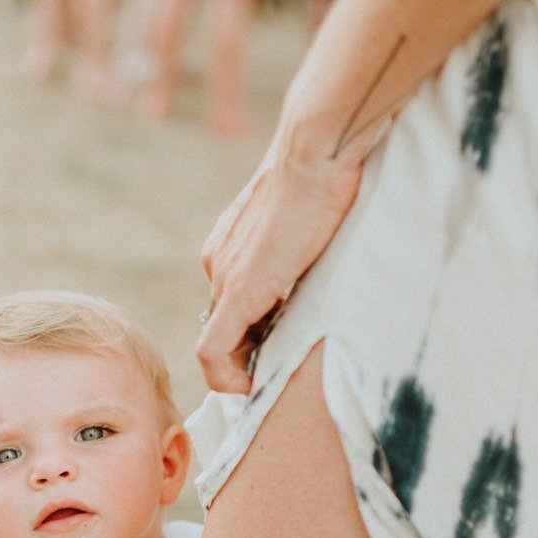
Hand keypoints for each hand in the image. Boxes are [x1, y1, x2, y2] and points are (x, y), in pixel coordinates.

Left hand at [195, 136, 363, 393]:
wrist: (315, 152)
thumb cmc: (323, 175)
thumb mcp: (306, 222)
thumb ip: (296, 252)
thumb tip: (314, 272)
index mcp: (231, 248)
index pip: (232, 304)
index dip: (251, 334)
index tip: (279, 346)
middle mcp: (218, 264)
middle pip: (225, 325)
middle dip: (247, 354)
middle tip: (277, 369)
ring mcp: (224, 277)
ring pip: (219, 339)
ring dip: (242, 365)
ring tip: (273, 374)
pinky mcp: (239, 291)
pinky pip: (213, 350)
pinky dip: (226, 376)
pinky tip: (252, 385)